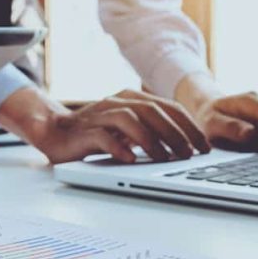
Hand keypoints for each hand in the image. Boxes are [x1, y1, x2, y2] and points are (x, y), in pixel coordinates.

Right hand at [0, 88, 210, 163]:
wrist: (54, 132)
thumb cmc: (95, 133)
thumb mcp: (127, 128)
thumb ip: (150, 129)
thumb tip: (186, 144)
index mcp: (131, 98)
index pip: (167, 107)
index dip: (189, 126)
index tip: (204, 145)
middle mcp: (117, 102)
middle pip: (153, 111)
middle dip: (176, 133)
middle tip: (190, 154)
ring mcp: (100, 116)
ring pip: (131, 120)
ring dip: (152, 140)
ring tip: (166, 158)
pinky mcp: (84, 132)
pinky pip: (104, 137)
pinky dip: (119, 148)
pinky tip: (131, 160)